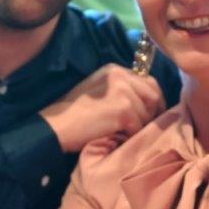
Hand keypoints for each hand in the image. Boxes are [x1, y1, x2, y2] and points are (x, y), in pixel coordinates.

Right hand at [40, 64, 163, 152]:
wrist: (55, 126)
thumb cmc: (74, 114)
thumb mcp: (99, 93)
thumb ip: (121, 91)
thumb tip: (149, 103)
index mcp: (115, 70)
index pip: (149, 82)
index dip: (153, 101)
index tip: (151, 115)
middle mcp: (120, 76)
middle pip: (153, 95)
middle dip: (153, 113)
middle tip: (144, 128)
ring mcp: (122, 91)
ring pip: (147, 113)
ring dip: (140, 127)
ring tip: (125, 134)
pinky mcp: (122, 109)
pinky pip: (138, 127)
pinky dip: (130, 136)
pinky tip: (118, 138)